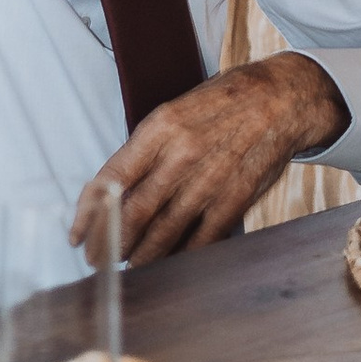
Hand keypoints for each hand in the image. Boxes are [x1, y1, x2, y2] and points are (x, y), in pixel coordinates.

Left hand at [79, 53, 347, 261]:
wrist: (283, 97)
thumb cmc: (223, 103)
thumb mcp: (178, 111)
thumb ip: (147, 150)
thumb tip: (115, 194)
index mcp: (161, 127)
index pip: (110, 180)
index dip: (87, 215)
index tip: (77, 236)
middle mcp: (182, 154)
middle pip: (132, 215)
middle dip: (109, 245)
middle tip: (99, 259)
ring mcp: (211, 179)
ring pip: (162, 235)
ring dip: (140, 257)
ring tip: (130, 264)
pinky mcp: (237, 198)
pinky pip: (200, 240)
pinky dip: (180, 256)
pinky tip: (169, 261)